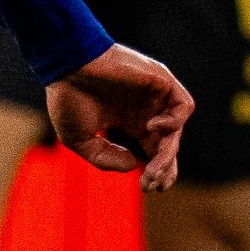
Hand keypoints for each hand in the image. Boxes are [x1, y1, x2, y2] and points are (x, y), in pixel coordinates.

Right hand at [46, 43, 192, 190]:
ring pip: (176, 131)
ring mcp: (156, 96)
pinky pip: (184, 106)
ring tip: (154, 167)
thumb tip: (134, 164)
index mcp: (128, 121)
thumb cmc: (67, 96)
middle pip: (168, 146)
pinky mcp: (162, 81)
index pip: (153, 150)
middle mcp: (145, 110)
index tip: (148, 187)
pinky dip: (174, 121)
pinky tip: (151, 128)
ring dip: (169, 153)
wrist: (65, 63)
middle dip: (164, 168)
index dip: (155, 170)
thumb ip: (103, 159)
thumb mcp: (78, 139)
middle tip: (153, 183)